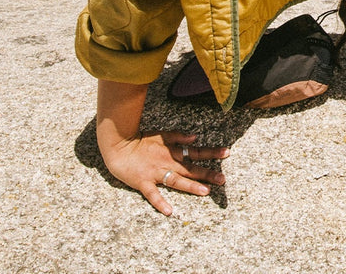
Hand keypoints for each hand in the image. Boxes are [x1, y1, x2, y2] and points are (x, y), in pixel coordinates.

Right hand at [97, 127, 230, 215]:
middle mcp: (167, 162)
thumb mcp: (162, 134)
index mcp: (173, 152)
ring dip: (190, 186)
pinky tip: (169, 211)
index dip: (212, 152)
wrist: (118, 146)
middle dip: (207, 174)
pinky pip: (152, 194)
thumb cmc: (141, 141)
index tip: (227, 153)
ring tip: (205, 192)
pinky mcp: (143, 182)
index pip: (196, 152)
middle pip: (190, 169)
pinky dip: (160, 202)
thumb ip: (178, 137)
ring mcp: (155, 173)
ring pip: (176, 180)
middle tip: (223, 180)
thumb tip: (195, 138)